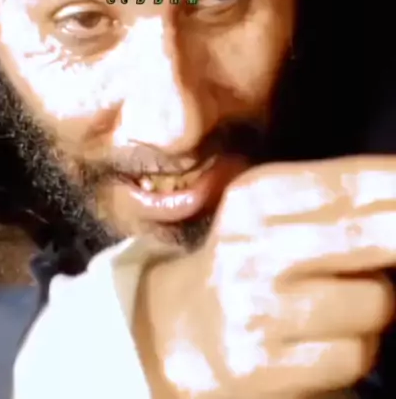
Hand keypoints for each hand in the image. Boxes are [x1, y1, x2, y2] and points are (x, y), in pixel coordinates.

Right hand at [136, 156, 395, 397]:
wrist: (180, 332)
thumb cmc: (249, 260)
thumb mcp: (276, 210)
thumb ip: (340, 198)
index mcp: (259, 198)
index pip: (350, 184)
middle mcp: (254, 248)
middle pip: (367, 236)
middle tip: (394, 250)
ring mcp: (259, 312)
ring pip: (375, 305)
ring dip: (375, 306)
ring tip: (345, 301)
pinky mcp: (265, 370)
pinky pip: (353, 357)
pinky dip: (354, 348)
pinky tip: (326, 338)